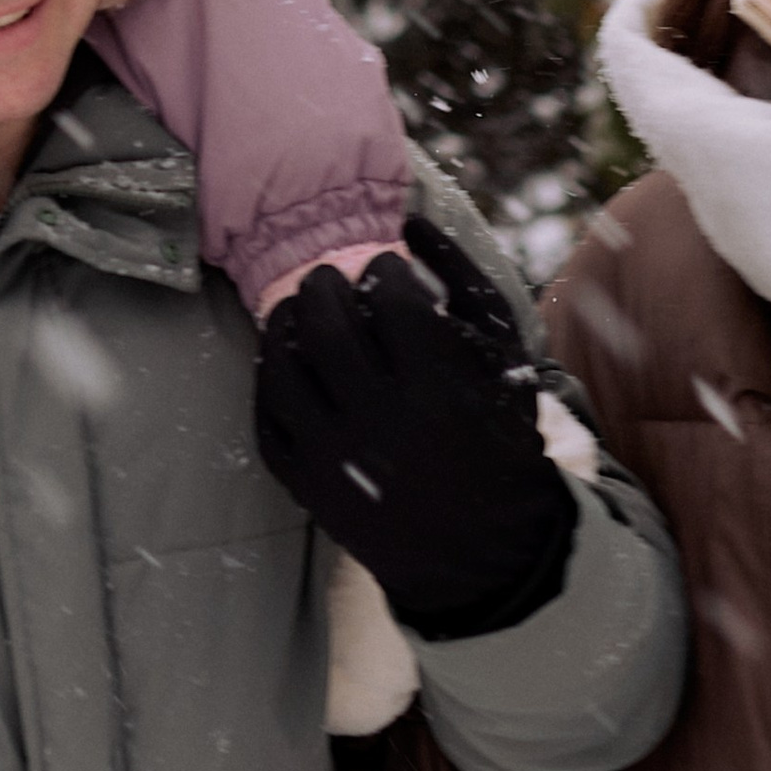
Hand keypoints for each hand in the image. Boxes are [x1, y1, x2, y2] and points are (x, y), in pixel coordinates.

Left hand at [253, 213, 577, 641]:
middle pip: (325, 323)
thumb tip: (411, 221)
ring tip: (301, 311)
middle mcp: (381, 422)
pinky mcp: (309, 488)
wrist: (487, 549)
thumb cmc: (498, 436)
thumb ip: (464, 278)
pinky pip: (266, 418)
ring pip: (282, 367)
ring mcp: (336, 459)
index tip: (387, 274)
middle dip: (324, 286)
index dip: (383, 273)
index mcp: (438, 386)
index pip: (388, 296)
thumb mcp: (504, 354)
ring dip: (285, 322)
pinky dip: (268, 378)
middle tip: (332, 282)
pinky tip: (287, 359)